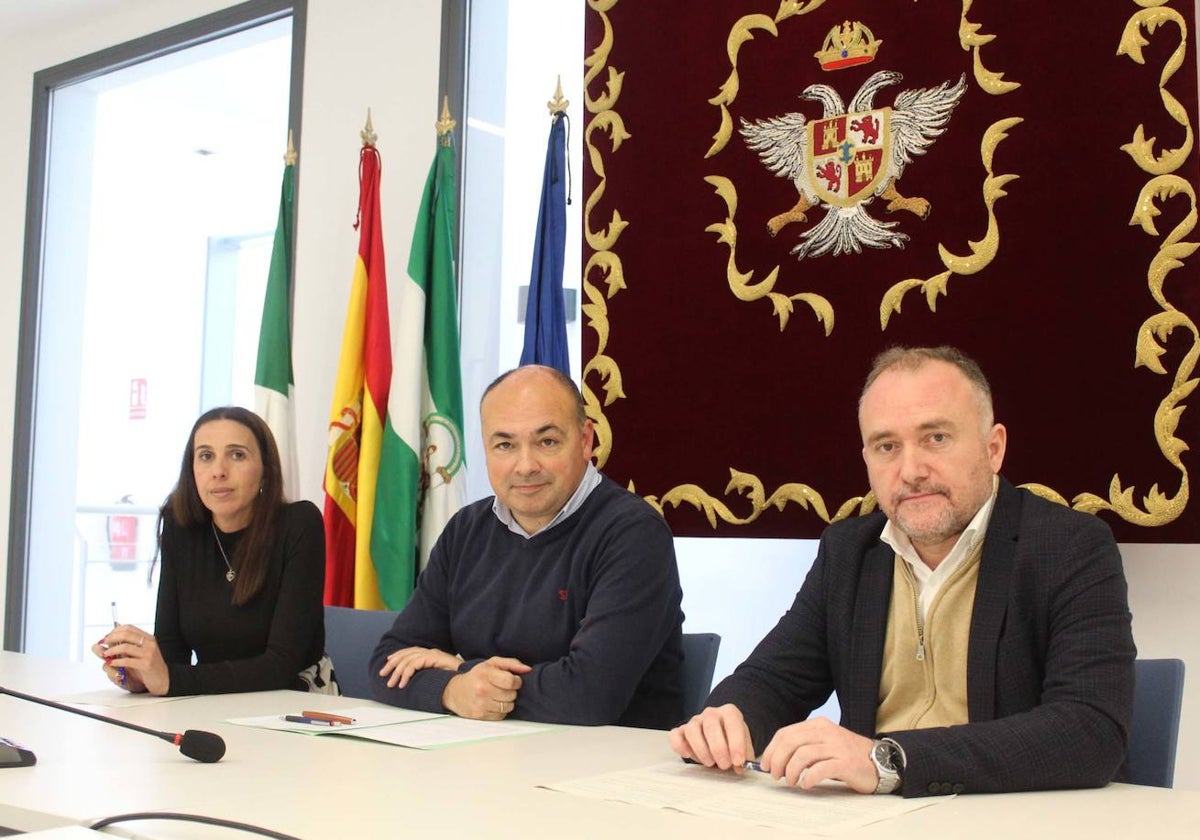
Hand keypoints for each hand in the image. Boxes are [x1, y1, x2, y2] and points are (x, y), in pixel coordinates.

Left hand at [93, 625, 169, 696]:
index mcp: (148, 638)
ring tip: (105, 654)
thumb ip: (128, 645)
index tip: (107, 637)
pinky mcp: (146, 664)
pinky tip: (111, 663)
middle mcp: (149, 643)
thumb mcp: (141, 652)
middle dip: (111, 638)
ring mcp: (148, 653)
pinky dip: (116, 661)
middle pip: (126, 634)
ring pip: (125, 646)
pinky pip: (127, 661)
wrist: (163, 679)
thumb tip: (110, 639)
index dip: (115, 631)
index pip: (129, 628)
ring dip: (111, 650)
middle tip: (103, 643)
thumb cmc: (149, 666)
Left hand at [379, 646, 461, 687]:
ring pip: (408, 660)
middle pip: (406, 654)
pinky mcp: (434, 658)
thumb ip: (427, 675)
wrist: (469, 678)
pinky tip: (403, 683)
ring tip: (391, 684)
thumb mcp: (438, 676)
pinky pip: (415, 664)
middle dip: (392, 664)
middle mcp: (430, 652)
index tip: (387, 664)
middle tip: (383, 674)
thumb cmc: (455, 679)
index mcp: (430, 654)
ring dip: (397, 672)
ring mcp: (432, 654)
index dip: (398, 656)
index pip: (410, 652)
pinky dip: (406, 673)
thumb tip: (414, 682)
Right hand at [441, 657, 530, 719]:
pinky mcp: (479, 715)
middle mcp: (482, 689)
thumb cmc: (477, 676)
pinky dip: (501, 710)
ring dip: (507, 702)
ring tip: (498, 696)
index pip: (511, 681)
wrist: (455, 691)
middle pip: (512, 695)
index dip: (516, 681)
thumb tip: (528, 670)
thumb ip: (512, 663)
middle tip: (503, 688)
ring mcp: (480, 703)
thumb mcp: (492, 664)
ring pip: (508, 706)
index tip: (513, 681)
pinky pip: (501, 716)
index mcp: (486, 674)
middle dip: (511, 692)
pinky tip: (493, 704)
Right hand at [669, 704, 754, 772]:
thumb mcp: (744, 745)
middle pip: (711, 725)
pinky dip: (679, 746)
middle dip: (718, 749)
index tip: (738, 761)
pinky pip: (675, 735)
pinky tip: (688, 755)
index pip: (732, 723)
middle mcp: (711, 714)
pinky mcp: (681, 730)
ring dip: (701, 749)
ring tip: (710, 763)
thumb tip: (741, 767)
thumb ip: (745, 756)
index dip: (736, 743)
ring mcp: (695, 721)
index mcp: (729, 713)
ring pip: (692, 730)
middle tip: (724, 765)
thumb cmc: (732, 741)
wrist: (720, 736)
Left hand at [759, 717, 877, 792]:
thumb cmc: (847, 755)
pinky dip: (809, 777)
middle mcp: (826, 732)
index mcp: (817, 725)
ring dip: (791, 770)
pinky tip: (806, 784)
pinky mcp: (845, 763)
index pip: (785, 733)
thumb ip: (804, 746)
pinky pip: (820, 769)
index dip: (771, 750)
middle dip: (778, 760)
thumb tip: (776, 759)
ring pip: (803, 754)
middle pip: (791, 742)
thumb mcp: (824, 743)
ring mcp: (836, 746)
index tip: (766, 765)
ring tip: (791, 781)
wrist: (880, 761)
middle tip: (775, 775)